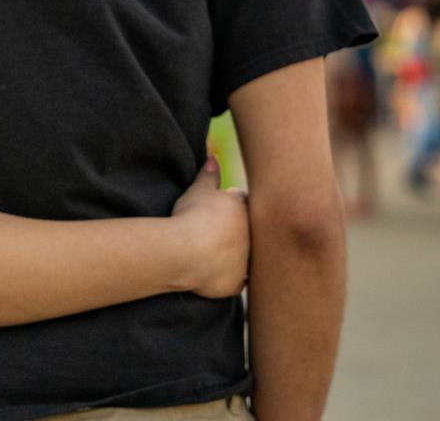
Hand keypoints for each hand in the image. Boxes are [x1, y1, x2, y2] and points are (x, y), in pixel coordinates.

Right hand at [171, 156, 249, 298]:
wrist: (187, 252)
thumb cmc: (191, 216)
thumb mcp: (198, 190)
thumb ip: (209, 175)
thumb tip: (213, 158)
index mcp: (243, 209)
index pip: (243, 201)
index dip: (230, 202)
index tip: (216, 206)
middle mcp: (252, 235)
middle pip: (249, 230)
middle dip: (237, 229)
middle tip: (216, 229)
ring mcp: (246, 260)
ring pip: (245, 255)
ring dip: (235, 253)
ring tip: (213, 251)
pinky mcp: (238, 281)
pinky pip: (237, 279)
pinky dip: (228, 275)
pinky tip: (216, 271)